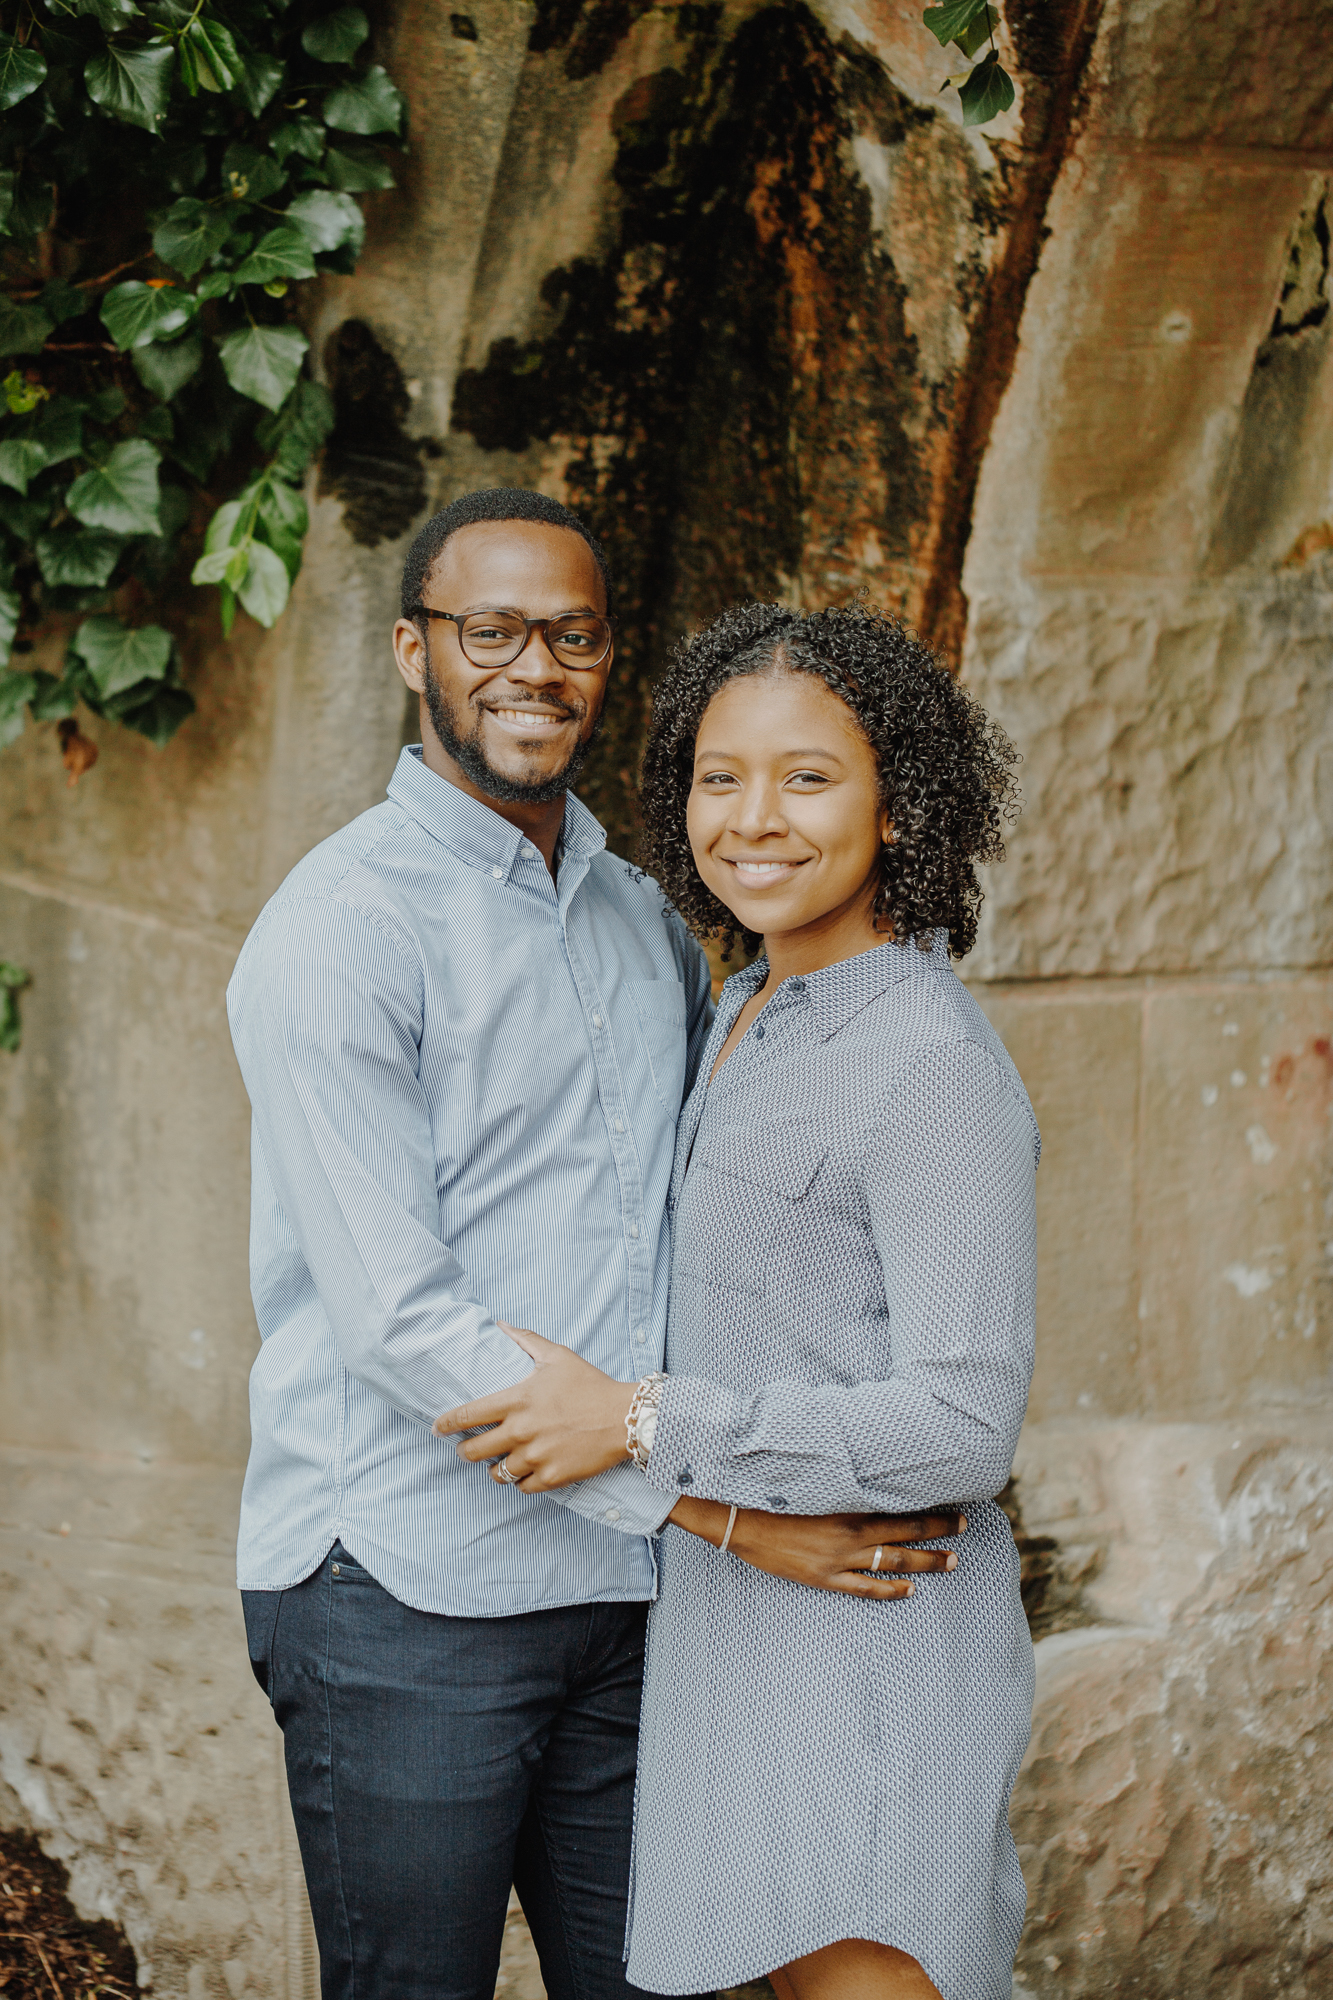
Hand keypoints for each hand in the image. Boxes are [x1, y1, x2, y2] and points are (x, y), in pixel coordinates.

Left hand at [433, 1323, 634, 1489]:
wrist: (624, 1417)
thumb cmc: (590, 1384)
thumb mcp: (557, 1356)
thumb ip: (526, 1340)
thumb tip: (502, 1324)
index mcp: (517, 1400)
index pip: (469, 1415)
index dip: (448, 1423)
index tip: (437, 1428)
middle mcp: (521, 1430)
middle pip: (475, 1450)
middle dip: (465, 1452)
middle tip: (465, 1451)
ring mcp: (535, 1456)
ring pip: (498, 1472)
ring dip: (495, 1468)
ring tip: (498, 1464)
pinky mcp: (552, 1477)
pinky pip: (523, 1487)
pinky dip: (521, 1482)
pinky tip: (524, 1474)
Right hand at [669, 1497, 966, 1598]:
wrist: (738, 1517)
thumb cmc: (773, 1489)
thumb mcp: (811, 1474)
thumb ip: (839, 1469)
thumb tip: (861, 1451)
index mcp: (849, 1500)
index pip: (899, 1501)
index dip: (928, 1502)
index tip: (952, 1497)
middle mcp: (852, 1530)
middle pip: (906, 1530)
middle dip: (939, 1530)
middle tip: (964, 1527)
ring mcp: (840, 1557)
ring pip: (894, 1560)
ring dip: (926, 1562)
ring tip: (951, 1563)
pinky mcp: (824, 1577)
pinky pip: (865, 1588)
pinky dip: (890, 1590)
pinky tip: (909, 1590)